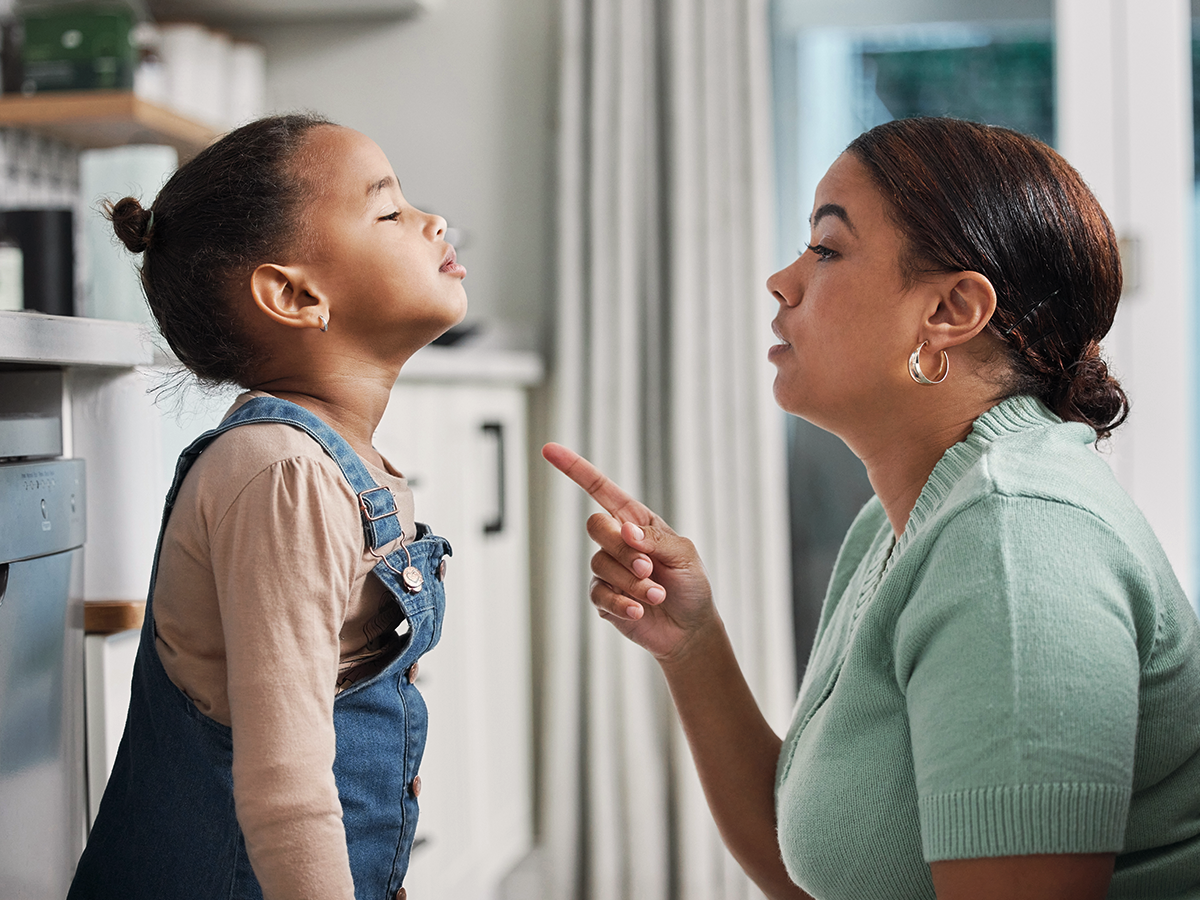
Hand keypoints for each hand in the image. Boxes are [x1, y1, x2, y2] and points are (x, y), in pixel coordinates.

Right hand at [542, 442, 718, 661]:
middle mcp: (617, 541)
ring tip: (656, 595)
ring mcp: (608, 569)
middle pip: (596, 526)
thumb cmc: (691, 584)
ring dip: (632, 582)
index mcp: (636, 521)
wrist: (690, 628)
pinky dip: (621, 603)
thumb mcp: (684, 554)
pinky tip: (639, 611)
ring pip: (600, 564)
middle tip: (649, 568)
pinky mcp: (603, 598)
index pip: (600, 489)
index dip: (575, 468)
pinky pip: (599, 594)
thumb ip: (655, 539)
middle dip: (623, 549)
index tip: (550, 449)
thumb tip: (625, 531)